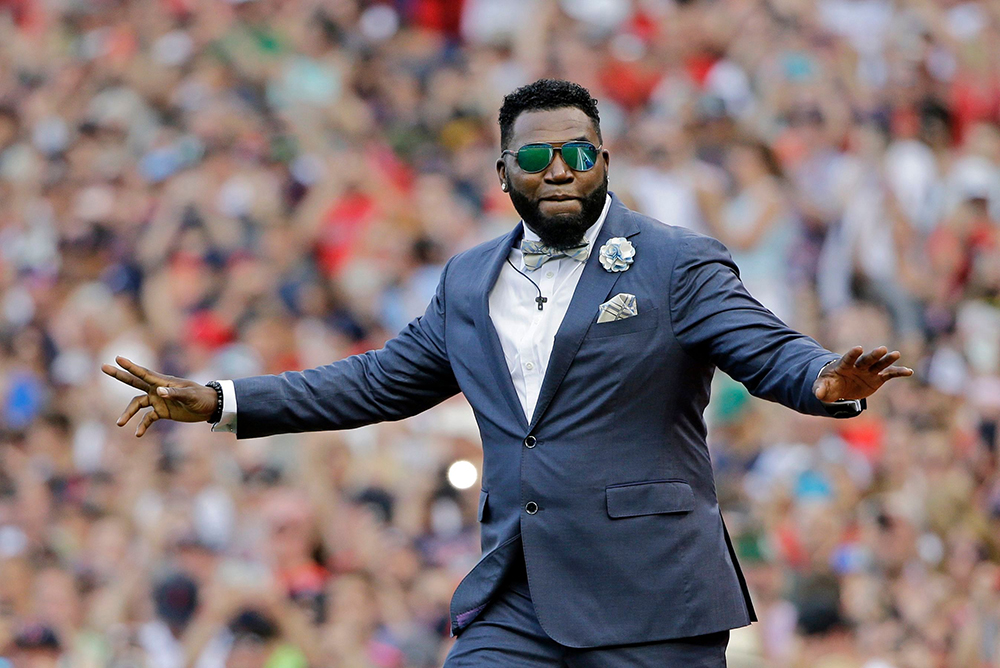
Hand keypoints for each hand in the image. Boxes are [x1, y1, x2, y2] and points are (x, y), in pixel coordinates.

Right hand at [101, 356, 218, 435]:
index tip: (118, 358)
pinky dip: (142, 426)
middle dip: (119, 375)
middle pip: (134, 381)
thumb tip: (159, 390)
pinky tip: (138, 434)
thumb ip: (175, 392)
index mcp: (164, 381)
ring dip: (128, 413)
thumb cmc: (201, 397)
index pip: (144, 373)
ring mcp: (158, 400)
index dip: (131, 366)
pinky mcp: (161, 412)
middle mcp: (157, 389)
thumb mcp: (190, 395)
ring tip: (119, 423)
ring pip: (137, 404)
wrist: (210, 407)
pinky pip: (147, 419)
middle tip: (103, 367)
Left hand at [813, 346, 912, 401]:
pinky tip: (909, 371)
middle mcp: (858, 366)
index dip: (852, 354)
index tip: (858, 348)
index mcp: (843, 366)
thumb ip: (820, 389)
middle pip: (866, 359)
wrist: (839, 387)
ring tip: (896, 354)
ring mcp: (868, 371)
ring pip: (879, 364)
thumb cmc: (829, 385)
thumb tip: (818, 394)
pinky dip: (898, 372)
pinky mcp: (877, 378)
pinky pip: (889, 374)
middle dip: (874, 355)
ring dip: (887, 360)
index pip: (848, 358)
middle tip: (882, 349)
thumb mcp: (822, 387)